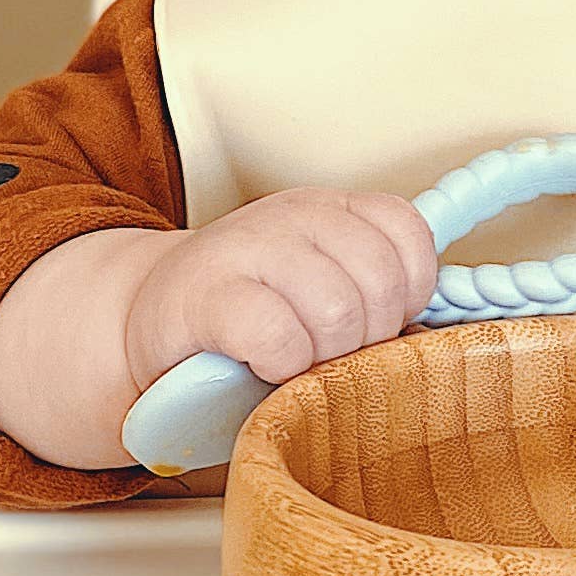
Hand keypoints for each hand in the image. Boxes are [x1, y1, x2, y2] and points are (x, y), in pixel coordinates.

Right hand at [122, 188, 439, 399]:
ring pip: (337, 308)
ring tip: (296, 362)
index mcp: (331, 209)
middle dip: (368, 337)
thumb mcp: (317, 288)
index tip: (376, 322)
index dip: (408, 292)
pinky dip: (282, 365)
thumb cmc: (246, 319)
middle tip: (330, 355)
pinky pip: (278, 336)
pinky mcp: (207, 294)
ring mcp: (248, 247)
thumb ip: (372, 298)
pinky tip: (264, 366)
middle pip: (381, 279)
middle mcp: (293, 214)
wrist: (148, 323)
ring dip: (324, 357)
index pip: (408, 233)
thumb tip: (427, 340)